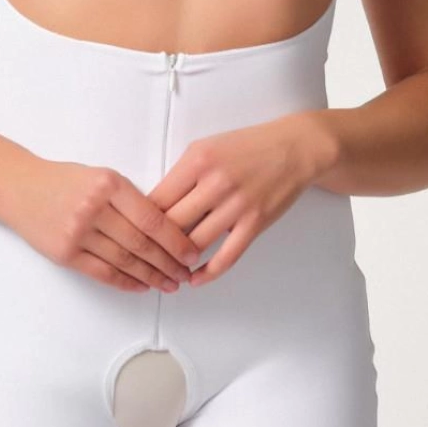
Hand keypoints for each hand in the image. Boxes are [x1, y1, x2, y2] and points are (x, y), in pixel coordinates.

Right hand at [3, 156, 200, 293]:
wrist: (19, 188)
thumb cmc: (65, 181)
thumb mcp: (102, 176)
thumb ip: (130, 199)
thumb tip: (167, 229)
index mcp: (109, 184)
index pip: (152, 218)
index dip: (176, 241)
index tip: (192, 254)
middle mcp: (94, 208)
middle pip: (142, 244)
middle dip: (169, 263)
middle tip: (185, 275)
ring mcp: (77, 232)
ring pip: (125, 261)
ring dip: (151, 276)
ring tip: (169, 284)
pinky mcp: (65, 253)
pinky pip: (102, 272)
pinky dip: (125, 282)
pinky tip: (141, 286)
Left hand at [144, 114, 322, 286]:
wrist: (293, 149)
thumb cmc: (247, 147)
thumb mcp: (207, 148)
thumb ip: (182, 175)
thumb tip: (155, 206)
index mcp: (197, 160)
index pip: (157, 199)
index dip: (141, 220)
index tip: (134, 232)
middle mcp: (215, 182)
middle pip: (172, 224)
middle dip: (155, 245)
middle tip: (144, 257)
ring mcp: (236, 205)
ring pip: (195, 243)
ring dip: (178, 261)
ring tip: (167, 269)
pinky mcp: (255, 223)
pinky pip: (226, 256)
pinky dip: (207, 273)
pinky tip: (195, 278)